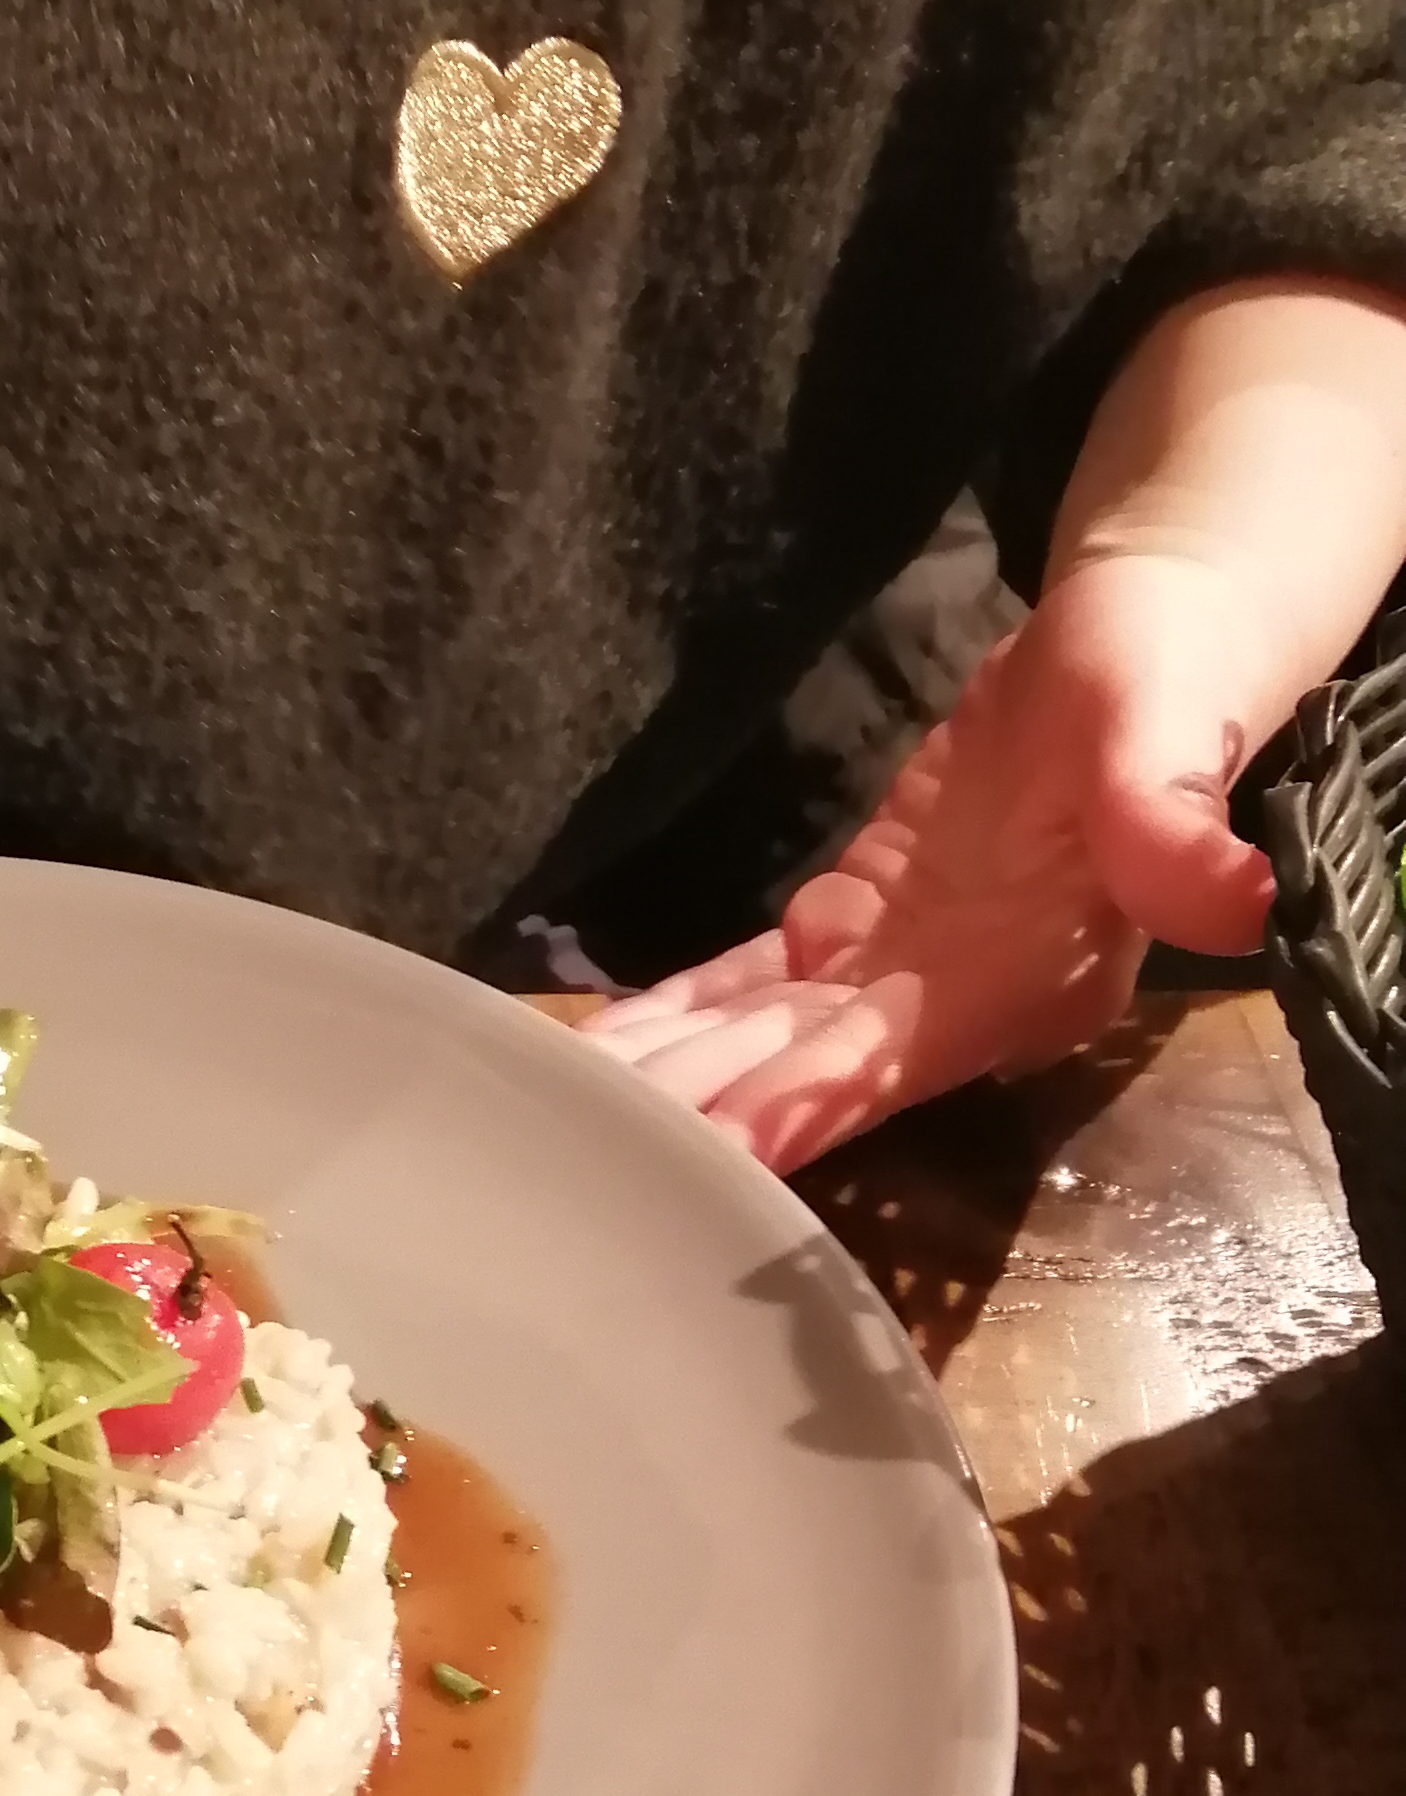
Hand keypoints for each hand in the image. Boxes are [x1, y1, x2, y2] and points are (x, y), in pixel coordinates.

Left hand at [585, 550, 1281, 1176]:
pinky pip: (753, 981)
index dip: (813, 1095)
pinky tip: (605, 1046)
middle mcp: (959, 1002)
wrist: (1142, 645)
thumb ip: (1169, 820)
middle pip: (809, 1068)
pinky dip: (681, 1014)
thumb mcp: (1167, 732)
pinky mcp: (855, 925)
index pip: (904, 1053)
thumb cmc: (1164, 681)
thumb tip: (1230, 897)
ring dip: (671, 1075)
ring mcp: (900, 973)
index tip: (722, 1141)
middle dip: (705, 1110)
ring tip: (566, 1113)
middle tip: (593, 1150)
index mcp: (1035, 978)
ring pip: (764, 1037)